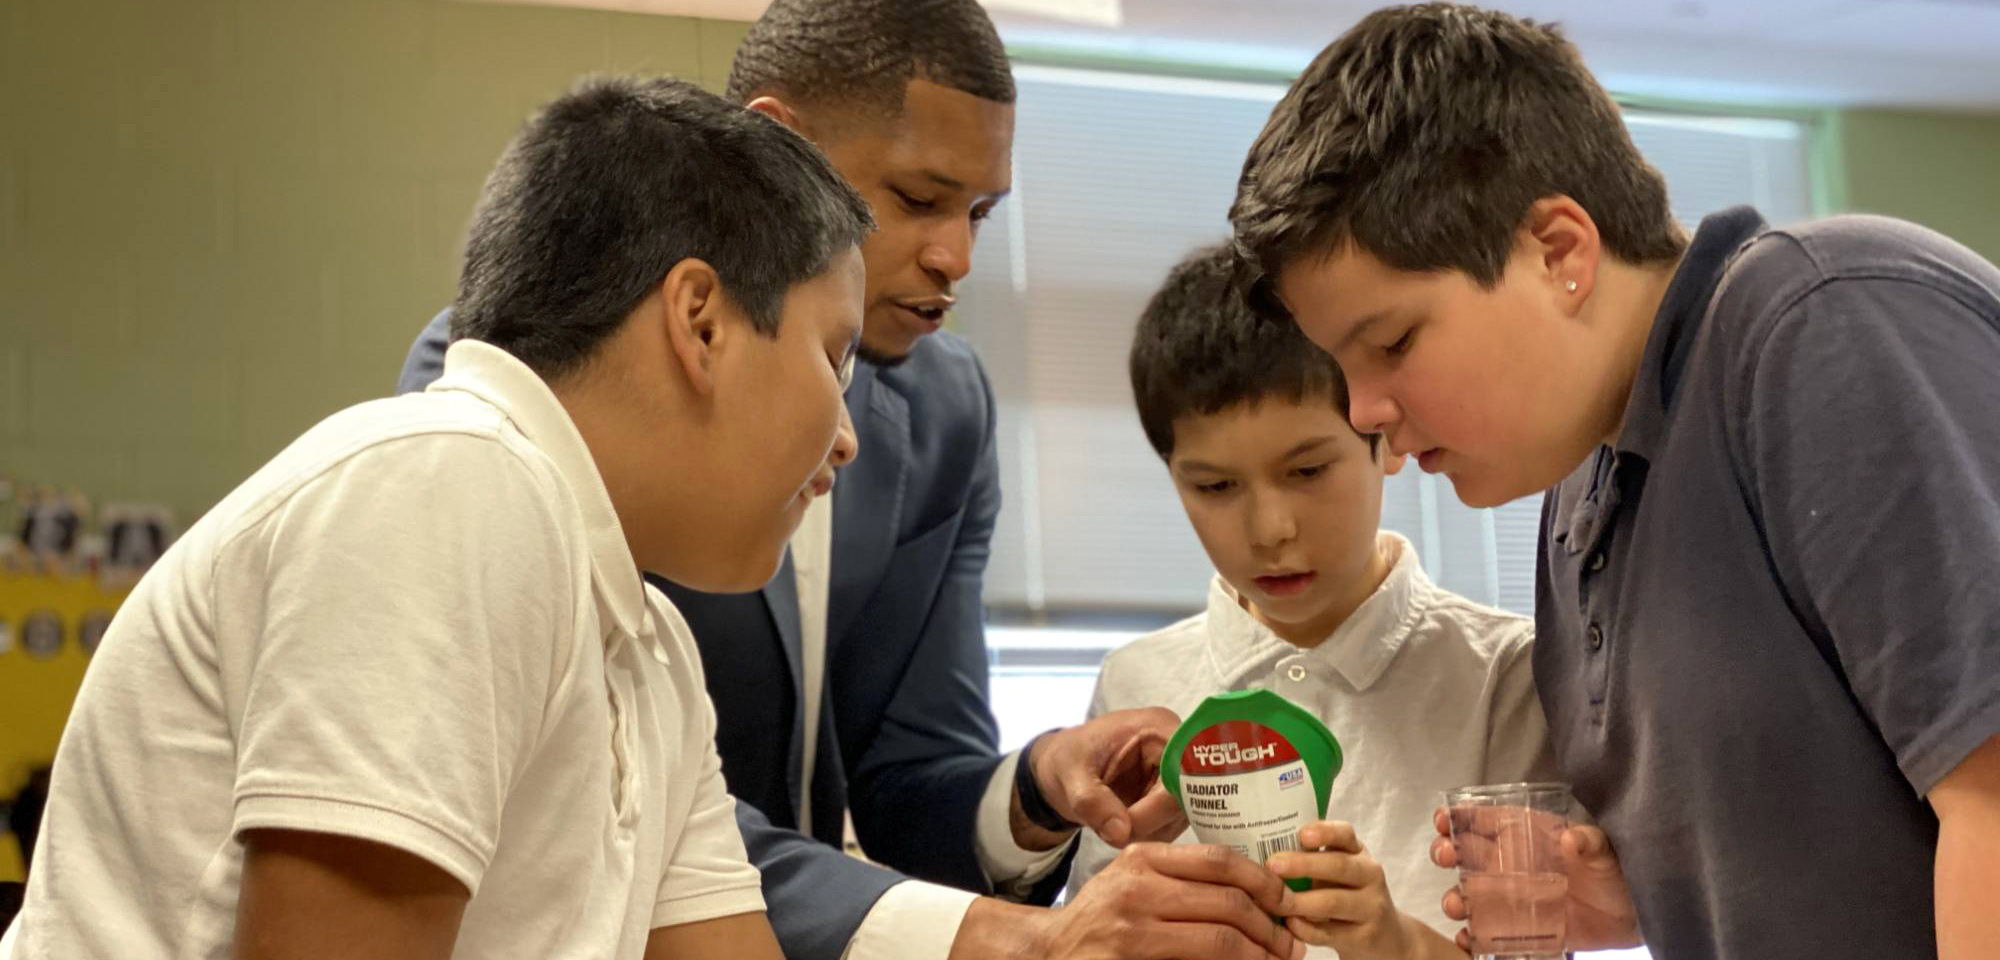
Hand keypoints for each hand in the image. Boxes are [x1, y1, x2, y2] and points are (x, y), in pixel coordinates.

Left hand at [1031, 708, 1185, 846]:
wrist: (1065, 769)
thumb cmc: (1068, 758)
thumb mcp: (1070, 774)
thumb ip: (1091, 801)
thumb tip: (1121, 833)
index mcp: (1159, 728)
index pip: (1184, 768)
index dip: (1163, 802)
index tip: (1129, 823)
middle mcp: (1179, 751)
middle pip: (1186, 798)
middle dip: (1149, 823)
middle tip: (1113, 832)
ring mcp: (1179, 778)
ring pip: (1180, 818)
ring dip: (1147, 833)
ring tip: (1110, 827)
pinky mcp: (1172, 800)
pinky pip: (1171, 827)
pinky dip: (1147, 836)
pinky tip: (1121, 830)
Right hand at [1038, 842, 1304, 959]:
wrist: (1048, 953)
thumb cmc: (1101, 918)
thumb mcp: (1133, 881)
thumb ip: (1182, 877)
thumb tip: (1255, 890)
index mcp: (1142, 860)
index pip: (1221, 861)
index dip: (1266, 883)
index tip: (1288, 901)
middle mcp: (1137, 890)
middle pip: (1229, 903)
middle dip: (1272, 927)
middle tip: (1292, 943)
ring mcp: (1132, 932)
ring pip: (1221, 941)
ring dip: (1261, 956)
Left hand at [1268, 821, 1424, 959]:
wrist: (1385, 937)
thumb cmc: (1347, 895)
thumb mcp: (1336, 872)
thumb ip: (1310, 860)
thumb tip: (1262, 852)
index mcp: (1357, 852)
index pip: (1345, 834)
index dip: (1325, 832)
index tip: (1302, 834)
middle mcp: (1369, 875)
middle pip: (1338, 866)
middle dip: (1303, 865)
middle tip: (1273, 865)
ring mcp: (1371, 907)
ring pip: (1332, 902)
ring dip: (1300, 902)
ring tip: (1275, 901)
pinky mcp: (1365, 937)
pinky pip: (1329, 932)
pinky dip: (1305, 929)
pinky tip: (1289, 924)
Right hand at [1430, 806, 1641, 950]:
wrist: (1631, 916)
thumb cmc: (1615, 874)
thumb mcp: (1605, 852)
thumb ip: (1590, 843)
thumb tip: (1571, 839)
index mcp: (1526, 836)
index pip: (1486, 821)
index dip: (1460, 817)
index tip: (1443, 819)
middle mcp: (1512, 865)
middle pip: (1466, 855)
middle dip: (1447, 852)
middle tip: (1445, 856)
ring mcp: (1512, 898)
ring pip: (1470, 894)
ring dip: (1455, 898)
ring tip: (1457, 904)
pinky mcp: (1518, 929)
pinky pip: (1486, 933)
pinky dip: (1471, 938)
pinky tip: (1467, 940)